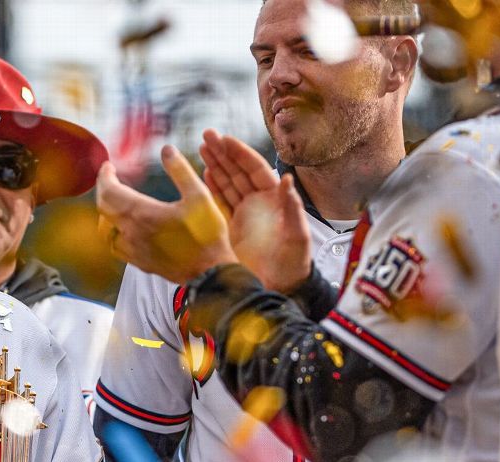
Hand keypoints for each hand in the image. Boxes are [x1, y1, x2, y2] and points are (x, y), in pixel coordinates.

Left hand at [96, 145, 236, 283]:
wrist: (209, 272)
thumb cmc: (207, 236)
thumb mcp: (200, 196)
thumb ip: (180, 170)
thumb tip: (167, 150)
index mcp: (142, 214)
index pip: (109, 191)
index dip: (105, 176)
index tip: (108, 167)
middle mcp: (131, 232)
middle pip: (103, 208)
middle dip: (104, 190)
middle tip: (110, 179)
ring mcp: (132, 250)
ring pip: (105, 228)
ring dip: (106, 211)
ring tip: (116, 200)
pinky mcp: (138, 261)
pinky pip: (115, 244)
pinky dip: (113, 231)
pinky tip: (124, 227)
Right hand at [199, 131, 311, 291]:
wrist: (279, 288)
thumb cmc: (294, 264)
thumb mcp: (298, 236)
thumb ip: (293, 208)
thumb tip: (288, 180)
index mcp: (274, 200)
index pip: (255, 169)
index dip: (240, 153)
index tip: (225, 139)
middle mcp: (258, 203)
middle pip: (238, 171)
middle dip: (223, 152)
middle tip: (206, 135)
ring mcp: (244, 214)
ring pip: (228, 182)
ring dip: (215, 164)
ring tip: (201, 147)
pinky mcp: (232, 227)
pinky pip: (220, 202)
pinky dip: (212, 186)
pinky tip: (204, 173)